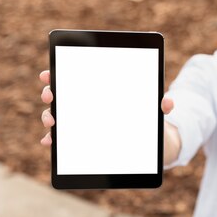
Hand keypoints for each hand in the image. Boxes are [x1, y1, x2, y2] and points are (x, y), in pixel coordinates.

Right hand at [38, 70, 174, 145]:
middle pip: (61, 94)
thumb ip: (161, 105)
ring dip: (49, 116)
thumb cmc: (147, 118)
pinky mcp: (81, 139)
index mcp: (100, 89)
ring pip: (58, 116)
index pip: (75, 76)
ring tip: (52, 121)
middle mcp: (85, 103)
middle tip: (51, 95)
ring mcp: (81, 121)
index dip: (58, 73)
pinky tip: (49, 142)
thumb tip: (168, 103)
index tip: (48, 75)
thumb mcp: (154, 110)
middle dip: (51, 93)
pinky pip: (63, 139)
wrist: (149, 143)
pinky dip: (53, 140)